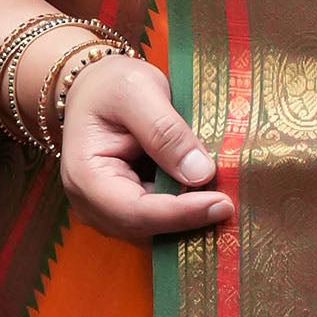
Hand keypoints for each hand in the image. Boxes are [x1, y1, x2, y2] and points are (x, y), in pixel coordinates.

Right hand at [58, 47, 233, 241]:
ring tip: (226, 197)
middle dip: (190, 220)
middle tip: (232, 202)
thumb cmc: (110, 84)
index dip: (181, 213)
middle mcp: (90, 205)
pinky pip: (158, 222)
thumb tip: (200, 173)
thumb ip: (165, 131)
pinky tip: (211, 196)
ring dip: (191, 219)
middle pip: (147, 229)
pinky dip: (185, 212)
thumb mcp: (136, 91)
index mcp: (83, 177)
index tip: (223, 203)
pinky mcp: (126, 210)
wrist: (94, 87)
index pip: (135, 211)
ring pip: (155, 232)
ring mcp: (107, 212)